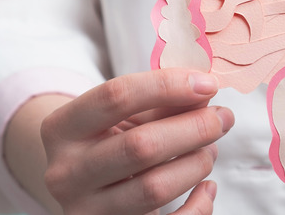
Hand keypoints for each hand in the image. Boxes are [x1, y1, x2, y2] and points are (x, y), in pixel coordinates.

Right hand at [38, 69, 233, 214]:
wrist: (81, 188)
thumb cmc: (109, 142)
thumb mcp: (123, 116)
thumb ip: (162, 102)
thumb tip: (205, 94)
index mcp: (62, 128)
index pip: (116, 96)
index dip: (168, 85)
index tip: (208, 84)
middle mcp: (65, 172)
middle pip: (140, 146)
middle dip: (193, 128)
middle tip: (223, 118)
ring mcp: (85, 210)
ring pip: (154, 188)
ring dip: (196, 164)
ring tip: (210, 149)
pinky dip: (198, 207)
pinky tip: (207, 187)